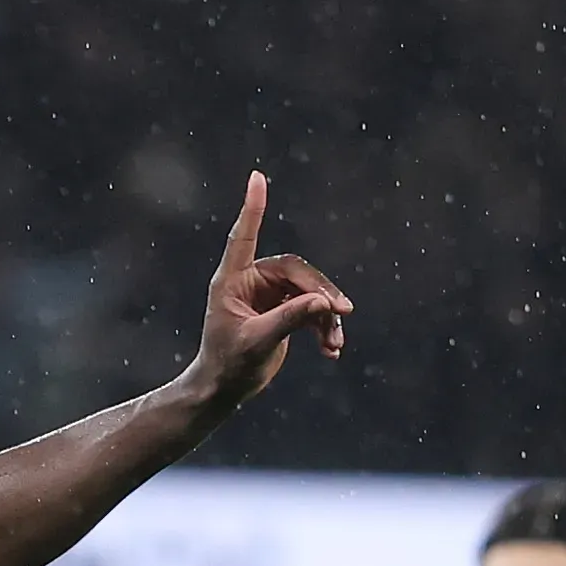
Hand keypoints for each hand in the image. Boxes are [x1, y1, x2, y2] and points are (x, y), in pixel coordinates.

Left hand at [183, 171, 352, 406]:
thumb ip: (289, 320)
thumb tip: (325, 303)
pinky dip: (325, 327)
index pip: (243, 237)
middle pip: (296, 272)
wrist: (225, 388)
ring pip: (310, 292)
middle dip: (319, 292)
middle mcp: (251, 281)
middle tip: (341, 312)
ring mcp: (270, 294)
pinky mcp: (284, 310)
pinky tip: (333, 350)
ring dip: (326, 316)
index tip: (256, 177)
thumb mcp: (258, 343)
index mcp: (232, 281)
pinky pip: (313, 310)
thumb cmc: (229, 365)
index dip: (252, 208)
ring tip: (336, 343)